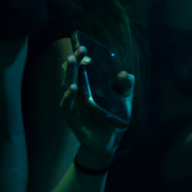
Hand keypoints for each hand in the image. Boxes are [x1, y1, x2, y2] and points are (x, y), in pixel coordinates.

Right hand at [60, 36, 133, 157]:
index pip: (80, 69)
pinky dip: (67, 97)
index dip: (80, 58)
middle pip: (71, 74)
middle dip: (74, 61)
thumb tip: (124, 73)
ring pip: (66, 87)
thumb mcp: (124, 101)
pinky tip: (72, 88)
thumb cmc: (112, 119)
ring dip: (68, 74)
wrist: (108, 143)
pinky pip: (67, 107)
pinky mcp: (72, 119)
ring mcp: (73, 107)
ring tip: (72, 61)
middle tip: (79, 50)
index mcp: (87, 88)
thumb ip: (126, 86)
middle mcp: (78, 95)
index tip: (85, 47)